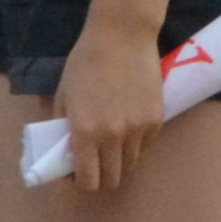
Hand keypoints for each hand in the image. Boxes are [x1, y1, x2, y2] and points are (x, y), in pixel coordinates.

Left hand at [52, 16, 161, 194]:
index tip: (75, 176)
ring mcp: (139, 129)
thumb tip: (65, 154)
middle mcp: (114, 136)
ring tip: (108, 148)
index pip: (88, 180)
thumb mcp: (63, 97)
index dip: (80, 184)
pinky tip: (125, 131)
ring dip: (118, 163)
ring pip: (130, 165)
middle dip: (100, 178)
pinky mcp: (157, 120)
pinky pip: (145, 147)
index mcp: (85, 132)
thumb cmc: (84, 64)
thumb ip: (63, 128)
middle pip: (112, 179)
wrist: (122, 37)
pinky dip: (134, 146)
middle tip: (92, 165)